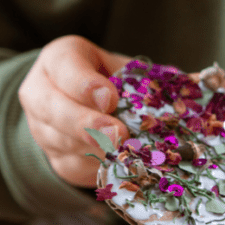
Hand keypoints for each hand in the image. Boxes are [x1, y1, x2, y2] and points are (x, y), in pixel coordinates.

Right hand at [19, 35, 130, 186]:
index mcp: (59, 59)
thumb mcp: (122, 69)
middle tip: (118, 134)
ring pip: (63, 142)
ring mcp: (41, 128)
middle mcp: (40, 92)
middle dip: (87, 124)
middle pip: (55, 110)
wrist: (86, 106)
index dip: (86, 85)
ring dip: (96, 149)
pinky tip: (118, 163)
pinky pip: (73, 164)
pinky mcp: (54, 158)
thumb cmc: (111, 81)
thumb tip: (183, 88)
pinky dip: (96, 166)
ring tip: (125, 151)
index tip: (110, 98)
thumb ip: (139, 78)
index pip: (65, 69)